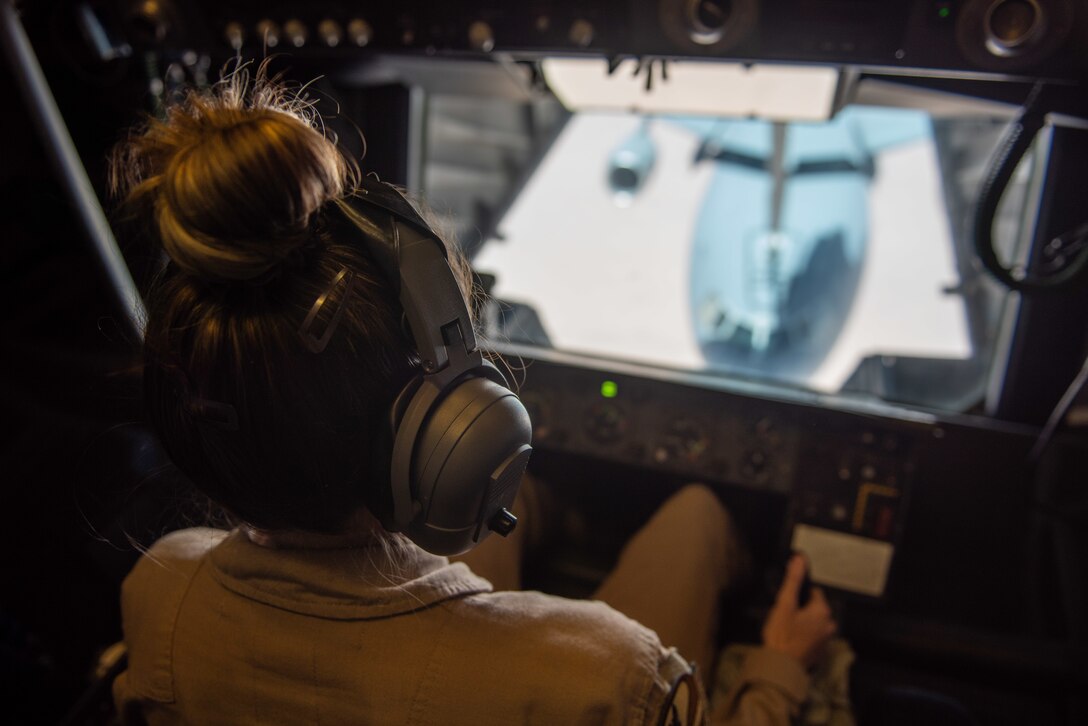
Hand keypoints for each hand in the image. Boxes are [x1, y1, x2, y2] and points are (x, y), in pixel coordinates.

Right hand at [761, 554, 836, 668]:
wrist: (782, 665)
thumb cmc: (782, 633)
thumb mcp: (785, 603)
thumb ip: (793, 580)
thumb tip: (800, 558)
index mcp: (822, 610)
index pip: (814, 592)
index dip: (799, 595)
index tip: (788, 602)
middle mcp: (829, 624)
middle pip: (815, 608)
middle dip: (803, 610)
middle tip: (785, 617)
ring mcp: (826, 640)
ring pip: (814, 623)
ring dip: (804, 624)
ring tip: (787, 629)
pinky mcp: (820, 653)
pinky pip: (813, 638)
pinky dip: (805, 637)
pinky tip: (792, 640)